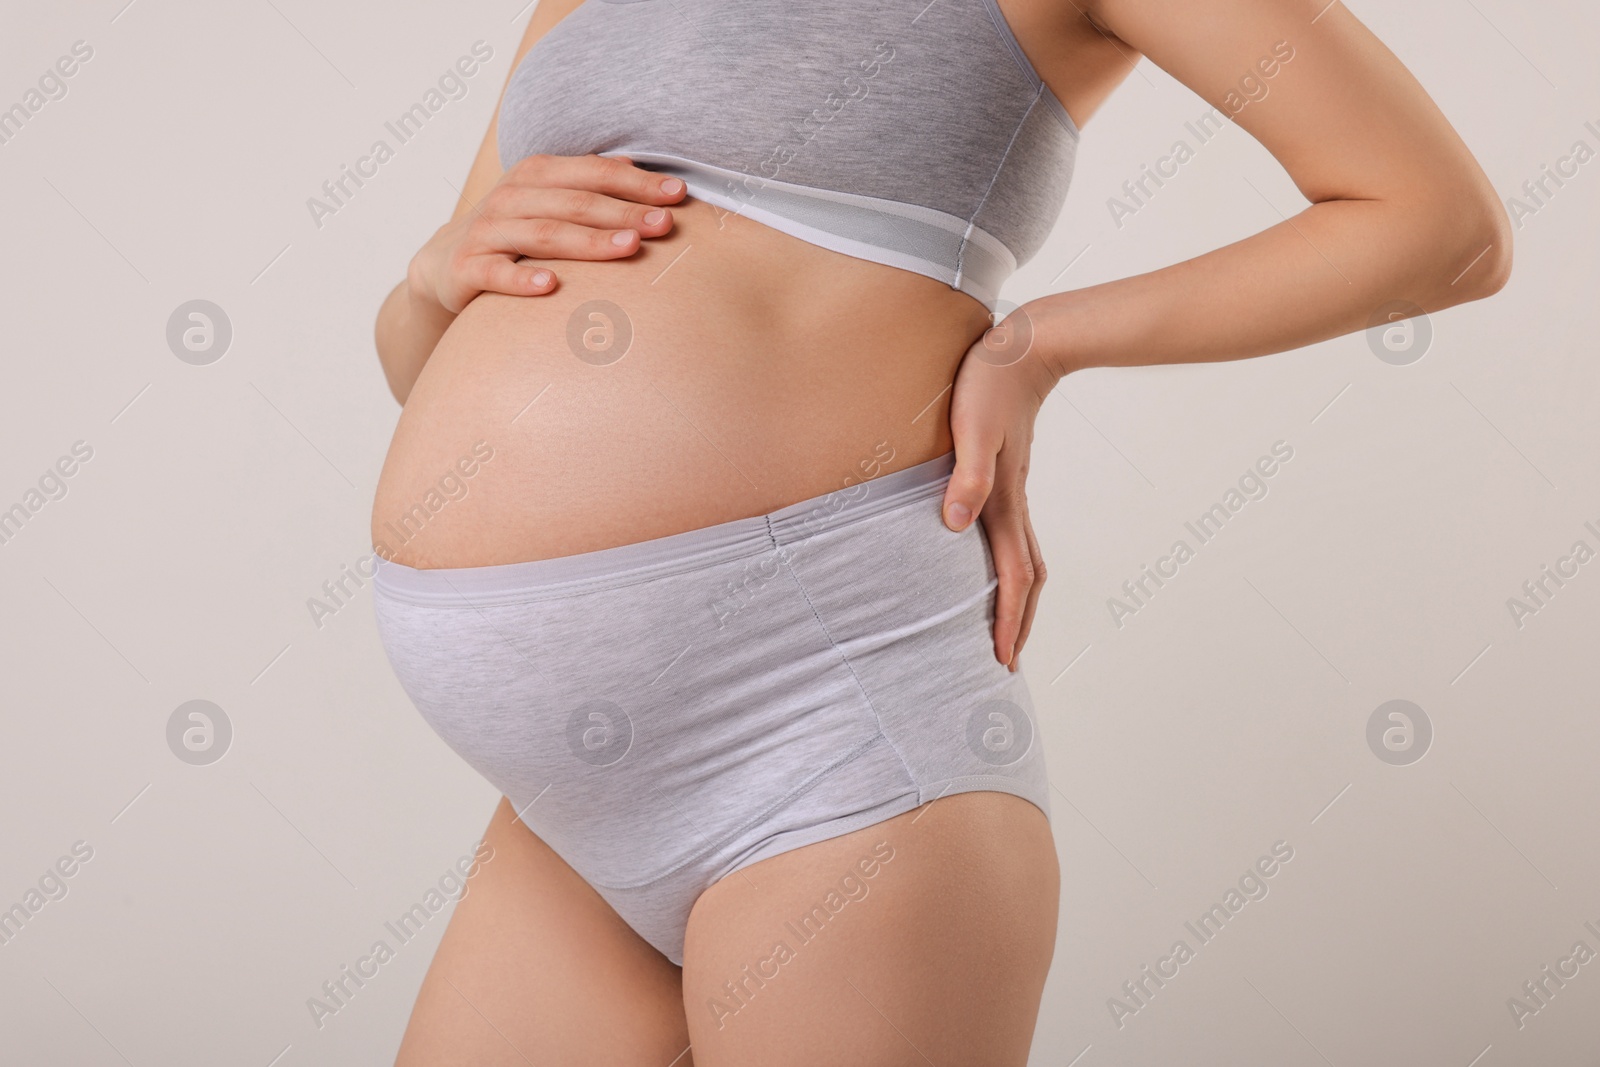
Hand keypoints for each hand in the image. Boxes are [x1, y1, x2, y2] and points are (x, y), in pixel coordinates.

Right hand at [408, 154, 688, 313]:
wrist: (444, 264)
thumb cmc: (513, 232)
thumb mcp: (547, 200)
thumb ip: (587, 183)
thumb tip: (638, 165)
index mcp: (537, 174)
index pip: (594, 173)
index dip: (637, 183)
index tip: (678, 195)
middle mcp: (511, 197)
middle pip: (576, 203)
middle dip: (624, 213)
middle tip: (665, 226)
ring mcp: (488, 232)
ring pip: (544, 235)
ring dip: (588, 242)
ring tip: (629, 249)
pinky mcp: (466, 267)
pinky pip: (496, 273)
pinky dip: (521, 279)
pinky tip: (550, 287)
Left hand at [940, 307, 1058, 670]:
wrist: (1024, 347)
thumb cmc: (990, 383)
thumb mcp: (972, 429)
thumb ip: (966, 476)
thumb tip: (956, 526)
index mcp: (1004, 500)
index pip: (1013, 575)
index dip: (1008, 619)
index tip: (1002, 657)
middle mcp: (1011, 502)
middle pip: (1026, 577)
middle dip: (1018, 622)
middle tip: (1006, 659)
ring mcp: (1012, 490)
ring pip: (1023, 558)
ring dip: (1017, 597)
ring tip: (1004, 625)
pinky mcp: (1006, 476)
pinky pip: (1012, 534)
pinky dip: (1009, 564)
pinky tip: (989, 563)